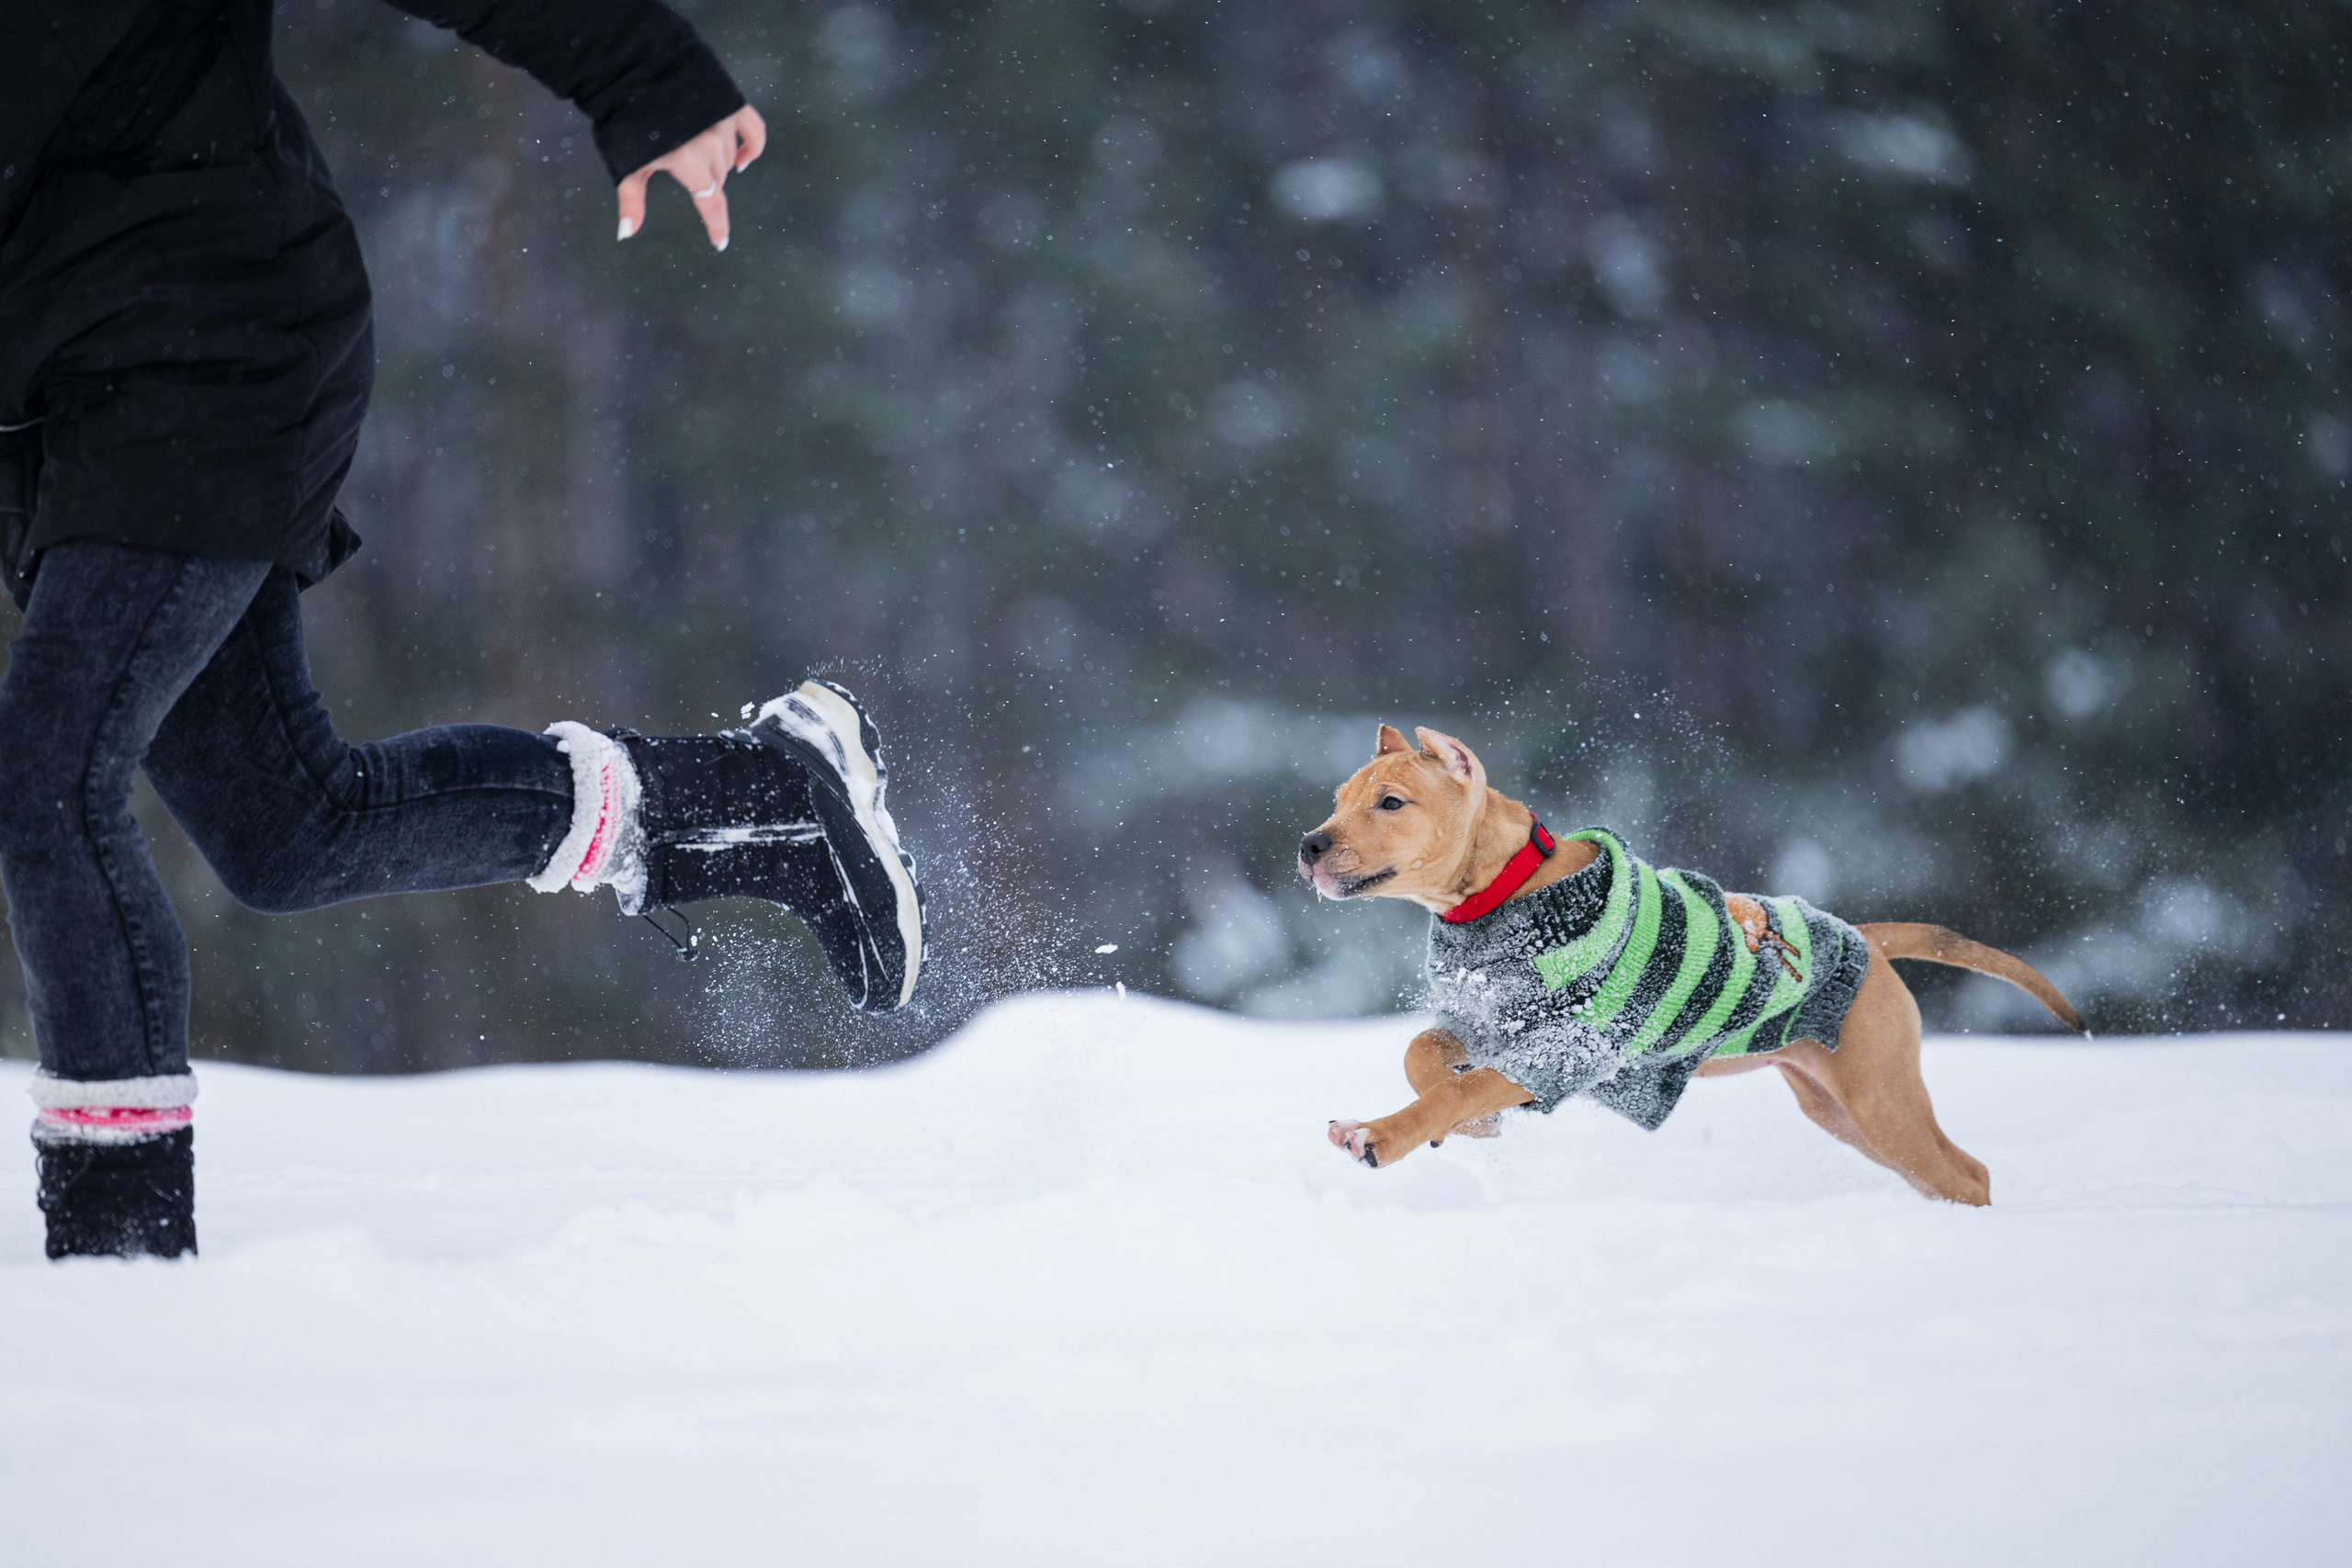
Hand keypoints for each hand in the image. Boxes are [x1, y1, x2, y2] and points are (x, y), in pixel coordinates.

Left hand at [616, 106, 766, 250]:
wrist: (632, 65)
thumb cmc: (624, 118)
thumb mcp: (626, 163)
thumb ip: (631, 200)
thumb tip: (627, 233)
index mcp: (688, 160)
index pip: (711, 202)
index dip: (717, 225)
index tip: (720, 242)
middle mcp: (712, 143)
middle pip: (718, 178)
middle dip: (705, 184)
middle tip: (687, 176)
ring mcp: (724, 121)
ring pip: (730, 158)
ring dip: (718, 165)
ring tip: (700, 158)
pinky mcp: (731, 103)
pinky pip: (754, 130)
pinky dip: (752, 147)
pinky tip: (743, 157)